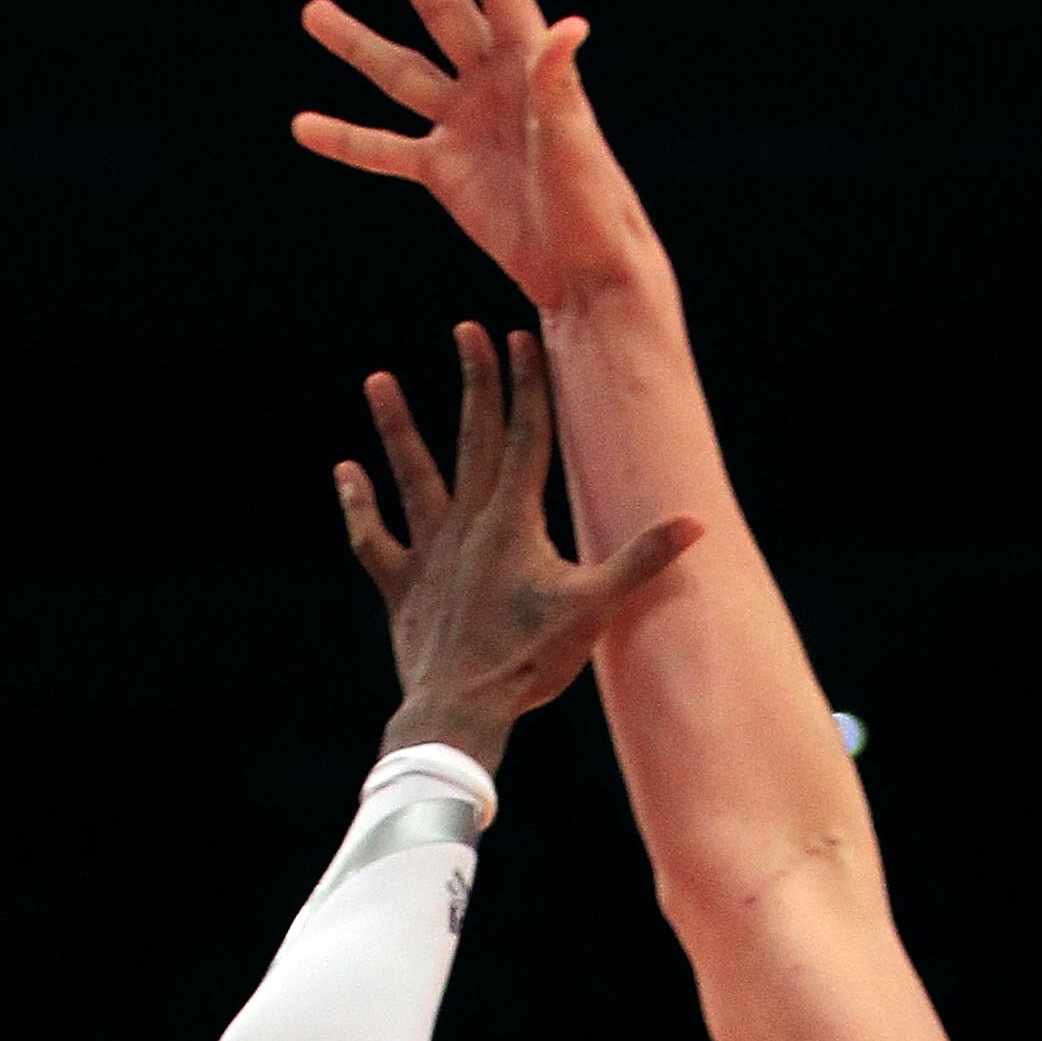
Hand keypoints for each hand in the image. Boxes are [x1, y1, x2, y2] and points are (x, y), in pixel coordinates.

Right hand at [295, 0, 647, 309]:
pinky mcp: (443, 171)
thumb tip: (569, 26)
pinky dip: (346, 140)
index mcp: (530, 65)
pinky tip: (303, 126)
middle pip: (441, 12)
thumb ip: (559, 86)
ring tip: (313, 11)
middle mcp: (492, 83)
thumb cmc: (595, 207)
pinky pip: (385, 149)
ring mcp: (463, 124)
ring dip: (356, 44)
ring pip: (399, 73)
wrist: (582, 273)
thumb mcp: (575, 144)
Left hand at [345, 320, 695, 769]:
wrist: (461, 710)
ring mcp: (429, 552)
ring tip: (377, 380)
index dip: (528, 385)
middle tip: (466, 331)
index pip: (527, 437)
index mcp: (516, 522)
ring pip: (412, 476)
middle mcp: (468, 524)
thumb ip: (641, 559)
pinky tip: (346, 473)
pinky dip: (358, 506)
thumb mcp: (595, 609)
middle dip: (476, 382)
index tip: (523, 337)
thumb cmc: (530, 662)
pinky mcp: (400, 586)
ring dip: (396, 427)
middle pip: (474, 439)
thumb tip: (695, 523)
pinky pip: (373, 538)